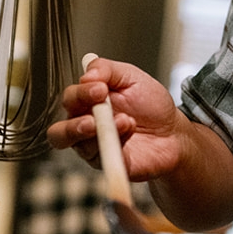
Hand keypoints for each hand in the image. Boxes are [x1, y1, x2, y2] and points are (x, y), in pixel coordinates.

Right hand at [47, 56, 187, 181]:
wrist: (173, 130)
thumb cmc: (150, 105)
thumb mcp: (131, 77)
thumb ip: (107, 70)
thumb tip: (87, 72)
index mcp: (87, 104)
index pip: (70, 99)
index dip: (80, 93)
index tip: (100, 87)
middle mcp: (85, 128)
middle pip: (59, 132)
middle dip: (74, 124)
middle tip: (96, 114)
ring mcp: (95, 149)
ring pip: (78, 147)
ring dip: (98, 132)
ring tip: (123, 121)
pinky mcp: (109, 163)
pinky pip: (102, 158)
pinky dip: (116, 143)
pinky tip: (130, 130)